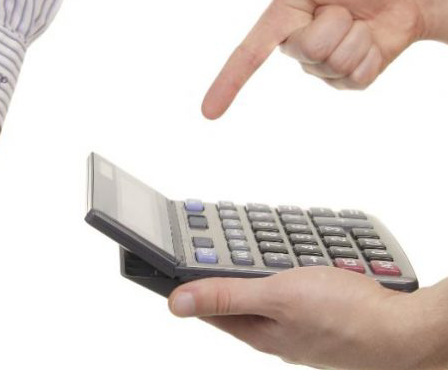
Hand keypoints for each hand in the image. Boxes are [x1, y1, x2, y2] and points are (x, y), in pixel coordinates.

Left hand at [168, 267, 447, 368]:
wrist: (406, 330)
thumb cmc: (346, 315)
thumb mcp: (277, 296)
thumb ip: (227, 296)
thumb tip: (175, 301)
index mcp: (256, 330)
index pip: (208, 306)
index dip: (186, 282)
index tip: (168, 261)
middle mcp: (274, 332)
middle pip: (236, 297)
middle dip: (222, 270)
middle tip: (209, 242)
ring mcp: (299, 325)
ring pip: (266, 292)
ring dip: (256, 269)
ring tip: (245, 247)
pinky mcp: (322, 316)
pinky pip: (294, 291)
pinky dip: (286, 272)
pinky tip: (293, 262)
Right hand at [202, 0, 447, 118]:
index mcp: (280, 22)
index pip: (247, 57)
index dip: (226, 84)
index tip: (208, 112)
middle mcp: (297, 47)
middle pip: (308, 51)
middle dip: (334, 24)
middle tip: (344, 8)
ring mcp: (322, 68)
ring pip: (334, 64)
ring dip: (356, 36)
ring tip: (359, 20)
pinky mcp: (348, 81)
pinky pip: (355, 78)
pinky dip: (371, 55)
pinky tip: (372, 39)